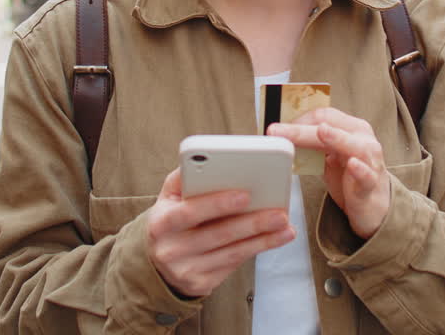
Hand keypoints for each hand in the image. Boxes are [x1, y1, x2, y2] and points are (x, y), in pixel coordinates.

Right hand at [146, 168, 294, 297]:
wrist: (158, 264)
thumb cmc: (171, 220)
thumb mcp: (168, 198)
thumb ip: (184, 178)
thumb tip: (209, 159)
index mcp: (161, 222)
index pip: (190, 211)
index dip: (217, 203)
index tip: (246, 194)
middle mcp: (171, 249)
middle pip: (218, 234)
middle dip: (252, 222)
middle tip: (279, 212)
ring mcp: (186, 270)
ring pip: (231, 252)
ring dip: (263, 238)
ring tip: (285, 224)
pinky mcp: (201, 284)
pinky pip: (234, 264)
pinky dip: (258, 248)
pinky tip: (277, 238)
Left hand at [268, 108, 389, 238]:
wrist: (372, 204)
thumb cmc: (348, 177)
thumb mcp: (327, 156)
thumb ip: (311, 144)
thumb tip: (282, 135)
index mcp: (350, 127)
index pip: (323, 114)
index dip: (298, 119)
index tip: (276, 127)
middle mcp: (362, 138)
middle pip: (330, 125)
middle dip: (300, 129)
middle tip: (275, 131)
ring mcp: (370, 159)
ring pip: (352, 145)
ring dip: (335, 138)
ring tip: (321, 132)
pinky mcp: (371, 181)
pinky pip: (366, 174)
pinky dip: (360, 169)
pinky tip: (352, 164)